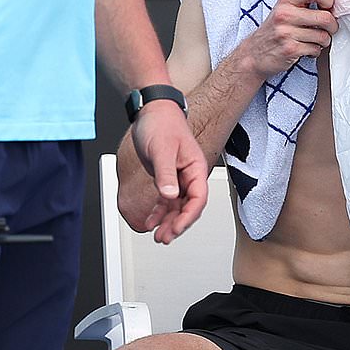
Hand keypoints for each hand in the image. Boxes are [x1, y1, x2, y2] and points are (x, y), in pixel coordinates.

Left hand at [129, 100, 208, 243]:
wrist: (151, 111)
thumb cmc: (160, 124)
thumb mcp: (162, 150)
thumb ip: (165, 174)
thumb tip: (170, 196)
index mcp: (195, 168)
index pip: (198, 198)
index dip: (188, 216)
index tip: (176, 229)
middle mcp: (190, 175)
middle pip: (188, 207)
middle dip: (177, 224)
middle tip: (164, 238)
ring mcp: (178, 178)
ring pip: (177, 207)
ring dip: (168, 222)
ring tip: (158, 236)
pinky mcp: (167, 178)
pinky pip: (166, 201)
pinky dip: (160, 213)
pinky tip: (151, 222)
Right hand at [234, 0, 338, 78]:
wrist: (254, 53)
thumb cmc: (274, 28)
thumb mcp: (287, 5)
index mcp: (286, 0)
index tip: (328, 7)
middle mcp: (285, 14)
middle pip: (325, 17)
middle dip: (332, 25)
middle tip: (329, 28)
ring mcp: (286, 32)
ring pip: (323, 36)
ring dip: (324, 40)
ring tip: (315, 40)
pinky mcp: (289, 49)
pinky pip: (315, 49)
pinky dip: (315, 51)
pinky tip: (307, 48)